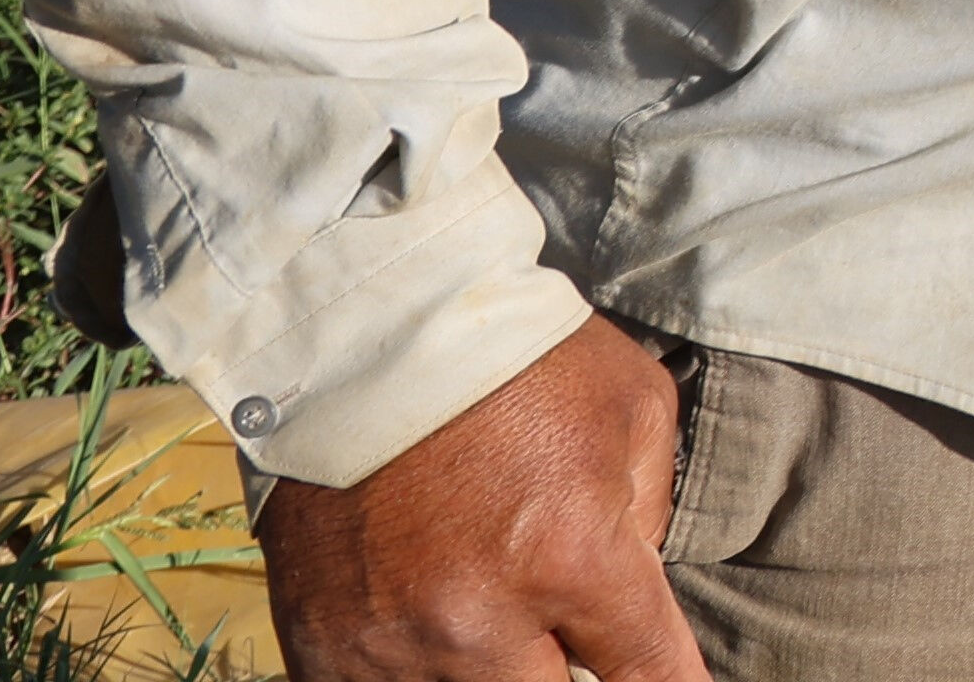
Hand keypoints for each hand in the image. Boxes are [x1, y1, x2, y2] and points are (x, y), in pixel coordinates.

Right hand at [251, 312, 707, 681]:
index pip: (649, 676)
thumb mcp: (634, 408)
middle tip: (563, 627)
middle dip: (567, 670)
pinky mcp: (320, 642)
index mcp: (569, 559)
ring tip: (486, 606)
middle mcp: (476, 620)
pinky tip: (428, 632)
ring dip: (489, 668)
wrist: (370, 326)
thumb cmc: (517, 357)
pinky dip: (412, 673)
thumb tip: (639, 585)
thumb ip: (652, 513)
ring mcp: (388, 642)